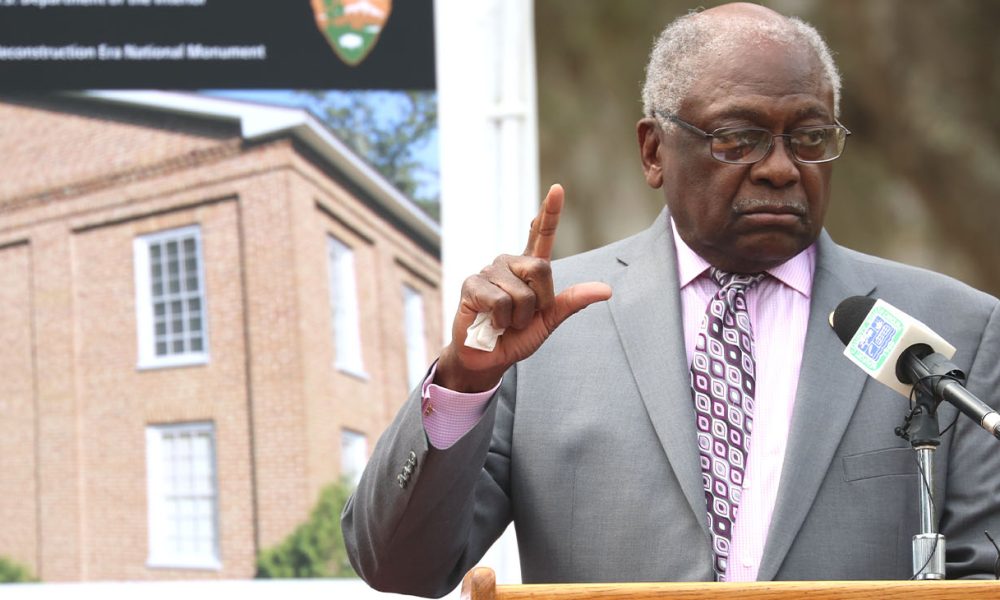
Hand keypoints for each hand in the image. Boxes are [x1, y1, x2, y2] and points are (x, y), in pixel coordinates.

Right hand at [435, 184, 612, 392]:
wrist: (488, 358)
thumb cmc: (517, 337)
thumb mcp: (549, 320)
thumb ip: (572, 302)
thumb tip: (606, 290)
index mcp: (529, 268)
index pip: (540, 234)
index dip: (549, 213)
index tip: (557, 189)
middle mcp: (509, 263)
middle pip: (541, 269)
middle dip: (539, 303)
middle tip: (522, 318)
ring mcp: (489, 271)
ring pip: (520, 292)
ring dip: (517, 317)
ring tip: (503, 321)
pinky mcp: (471, 284)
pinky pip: (499, 301)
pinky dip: (499, 320)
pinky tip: (490, 322)